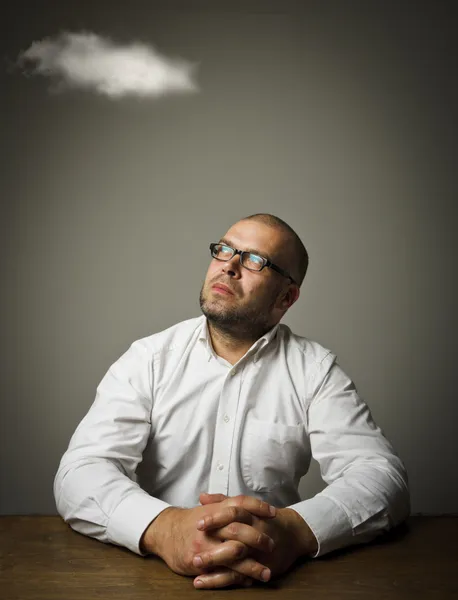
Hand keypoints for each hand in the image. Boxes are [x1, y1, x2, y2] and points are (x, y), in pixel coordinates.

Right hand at [140, 494, 276, 585]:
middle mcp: (213, 526)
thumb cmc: (192, 521)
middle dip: (259, 539)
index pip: (241, 503)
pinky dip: (237, 578)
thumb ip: (229, 504)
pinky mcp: (200, 562)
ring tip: (267, 573)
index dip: (259, 507)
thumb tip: (253, 505)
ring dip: (253, 565)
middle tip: (273, 545)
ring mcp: (206, 544)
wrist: (166, 532)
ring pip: (234, 554)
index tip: (275, 513)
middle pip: (241, 530)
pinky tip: (248, 581)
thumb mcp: (210, 508)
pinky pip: (222, 572)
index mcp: (217, 509)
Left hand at [192, 493, 317, 588]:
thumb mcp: (246, 507)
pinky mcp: (258, 567)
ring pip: (236, 557)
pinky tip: (203, 581)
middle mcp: (254, 532)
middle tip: (193, 548)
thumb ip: (223, 501)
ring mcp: (256, 551)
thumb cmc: (263, 518)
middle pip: (234, 534)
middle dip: (212, 543)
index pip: (233, 512)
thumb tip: (202, 497)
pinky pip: (239, 575)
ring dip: (214, 563)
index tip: (198, 523)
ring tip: (194, 566)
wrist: (292, 534)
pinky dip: (220, 579)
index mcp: (250, 514)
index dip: (216, 517)